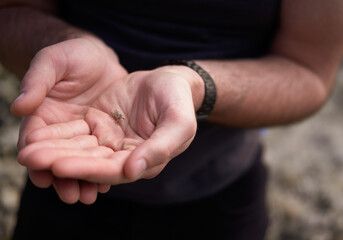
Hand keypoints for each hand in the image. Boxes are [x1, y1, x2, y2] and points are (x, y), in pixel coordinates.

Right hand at [12, 37, 127, 203]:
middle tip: (70, 195)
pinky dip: (102, 167)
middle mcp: (61, 129)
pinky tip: (108, 182)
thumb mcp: (53, 61)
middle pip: (59, 157)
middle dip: (63, 177)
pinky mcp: (102, 134)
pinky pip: (101, 154)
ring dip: (83, 179)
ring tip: (89, 196)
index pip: (35, 140)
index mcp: (42, 115)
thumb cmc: (72, 54)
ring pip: (80, 160)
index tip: (42, 174)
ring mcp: (82, 134)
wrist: (99, 57)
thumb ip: (37, 82)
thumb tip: (18, 107)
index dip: (38, 157)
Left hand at [18, 65, 201, 203]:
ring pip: (79, 149)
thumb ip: (160, 148)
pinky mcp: (99, 125)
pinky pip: (76, 132)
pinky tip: (36, 136)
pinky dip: (57, 136)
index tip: (60, 166)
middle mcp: (124, 156)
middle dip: (60, 162)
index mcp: (144, 161)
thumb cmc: (178, 100)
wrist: (170, 79)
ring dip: (53, 151)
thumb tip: (132, 171)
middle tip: (31, 159)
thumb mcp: (178, 123)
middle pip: (90, 163)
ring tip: (27, 152)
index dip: (87, 169)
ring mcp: (111, 142)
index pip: (112, 170)